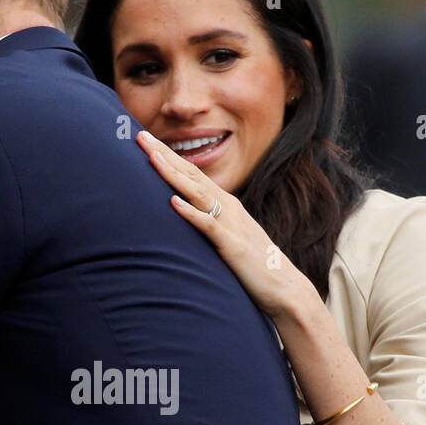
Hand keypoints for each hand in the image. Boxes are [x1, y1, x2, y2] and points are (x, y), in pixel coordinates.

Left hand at [136, 130, 314, 320]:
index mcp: (225, 204)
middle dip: (165, 154)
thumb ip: (210, 224)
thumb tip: (186, 217)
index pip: (192, 173)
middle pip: (191, 175)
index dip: (168, 155)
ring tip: (152, 159)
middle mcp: (228, 208)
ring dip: (173, 175)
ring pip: (198, 193)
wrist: (285, 288)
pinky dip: (191, 213)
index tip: (146, 140)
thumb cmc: (254, 266)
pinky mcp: (233, 245)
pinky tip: (173, 202)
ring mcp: (231, 224)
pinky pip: (209, 226)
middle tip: (140, 136)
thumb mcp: (228, 238)